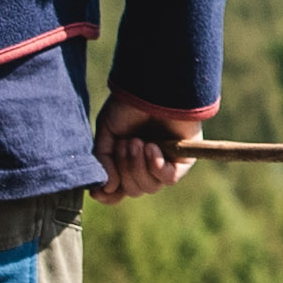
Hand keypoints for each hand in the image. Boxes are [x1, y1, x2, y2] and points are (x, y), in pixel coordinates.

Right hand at [95, 101, 216, 199]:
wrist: (153, 87)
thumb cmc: (129, 106)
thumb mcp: (107, 132)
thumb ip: (103, 161)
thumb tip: (107, 189)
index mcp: (128, 161)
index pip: (119, 190)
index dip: (109, 195)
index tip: (99, 191)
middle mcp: (147, 166)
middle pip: (133, 190)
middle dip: (125, 169)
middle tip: (127, 143)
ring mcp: (165, 164)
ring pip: (149, 187)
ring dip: (137, 166)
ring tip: (137, 142)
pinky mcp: (183, 161)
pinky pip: (168, 179)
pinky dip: (156, 167)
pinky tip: (152, 148)